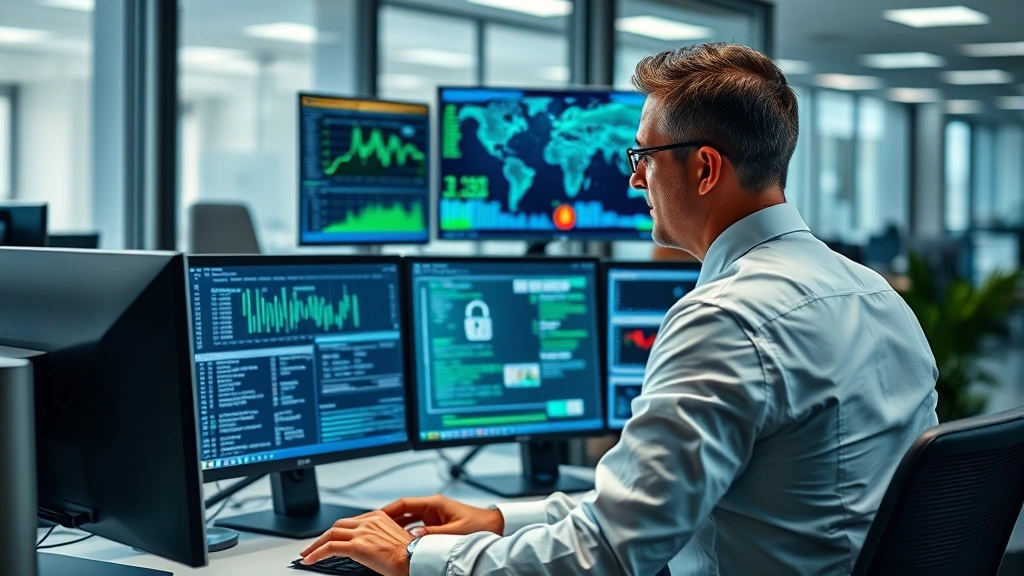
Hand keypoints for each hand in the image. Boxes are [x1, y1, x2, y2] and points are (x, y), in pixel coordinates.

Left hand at [300, 510, 413, 575]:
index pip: (350, 522)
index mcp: (378, 517)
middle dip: (323, 536)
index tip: (330, 538)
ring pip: (331, 534)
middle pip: (338, 526)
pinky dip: (317, 553)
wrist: (416, 559)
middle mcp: (369, 521)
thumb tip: (371, 548)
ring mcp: (362, 532)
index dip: (337, 531)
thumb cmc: (410, 554)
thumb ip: (379, 538)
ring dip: (316, 545)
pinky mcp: (357, 546)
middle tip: (314, 546)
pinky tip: (310, 560)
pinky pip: (330, 548)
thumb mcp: (393, 539)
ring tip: (308, 554)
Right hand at [381, 495, 504, 536]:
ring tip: (382, 538)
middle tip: (373, 530)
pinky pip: (416, 528)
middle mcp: (432, 507)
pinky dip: (407, 535)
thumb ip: (433, 534)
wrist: (495, 526)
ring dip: (397, 529)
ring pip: (408, 521)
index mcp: (434, 503)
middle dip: (388, 520)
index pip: (404, 504)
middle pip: (403, 512)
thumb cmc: (479, 525)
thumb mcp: (454, 531)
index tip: (373, 518)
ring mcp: (433, 516)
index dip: (387, 510)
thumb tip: (413, 536)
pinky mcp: (437, 524)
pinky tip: (401, 544)